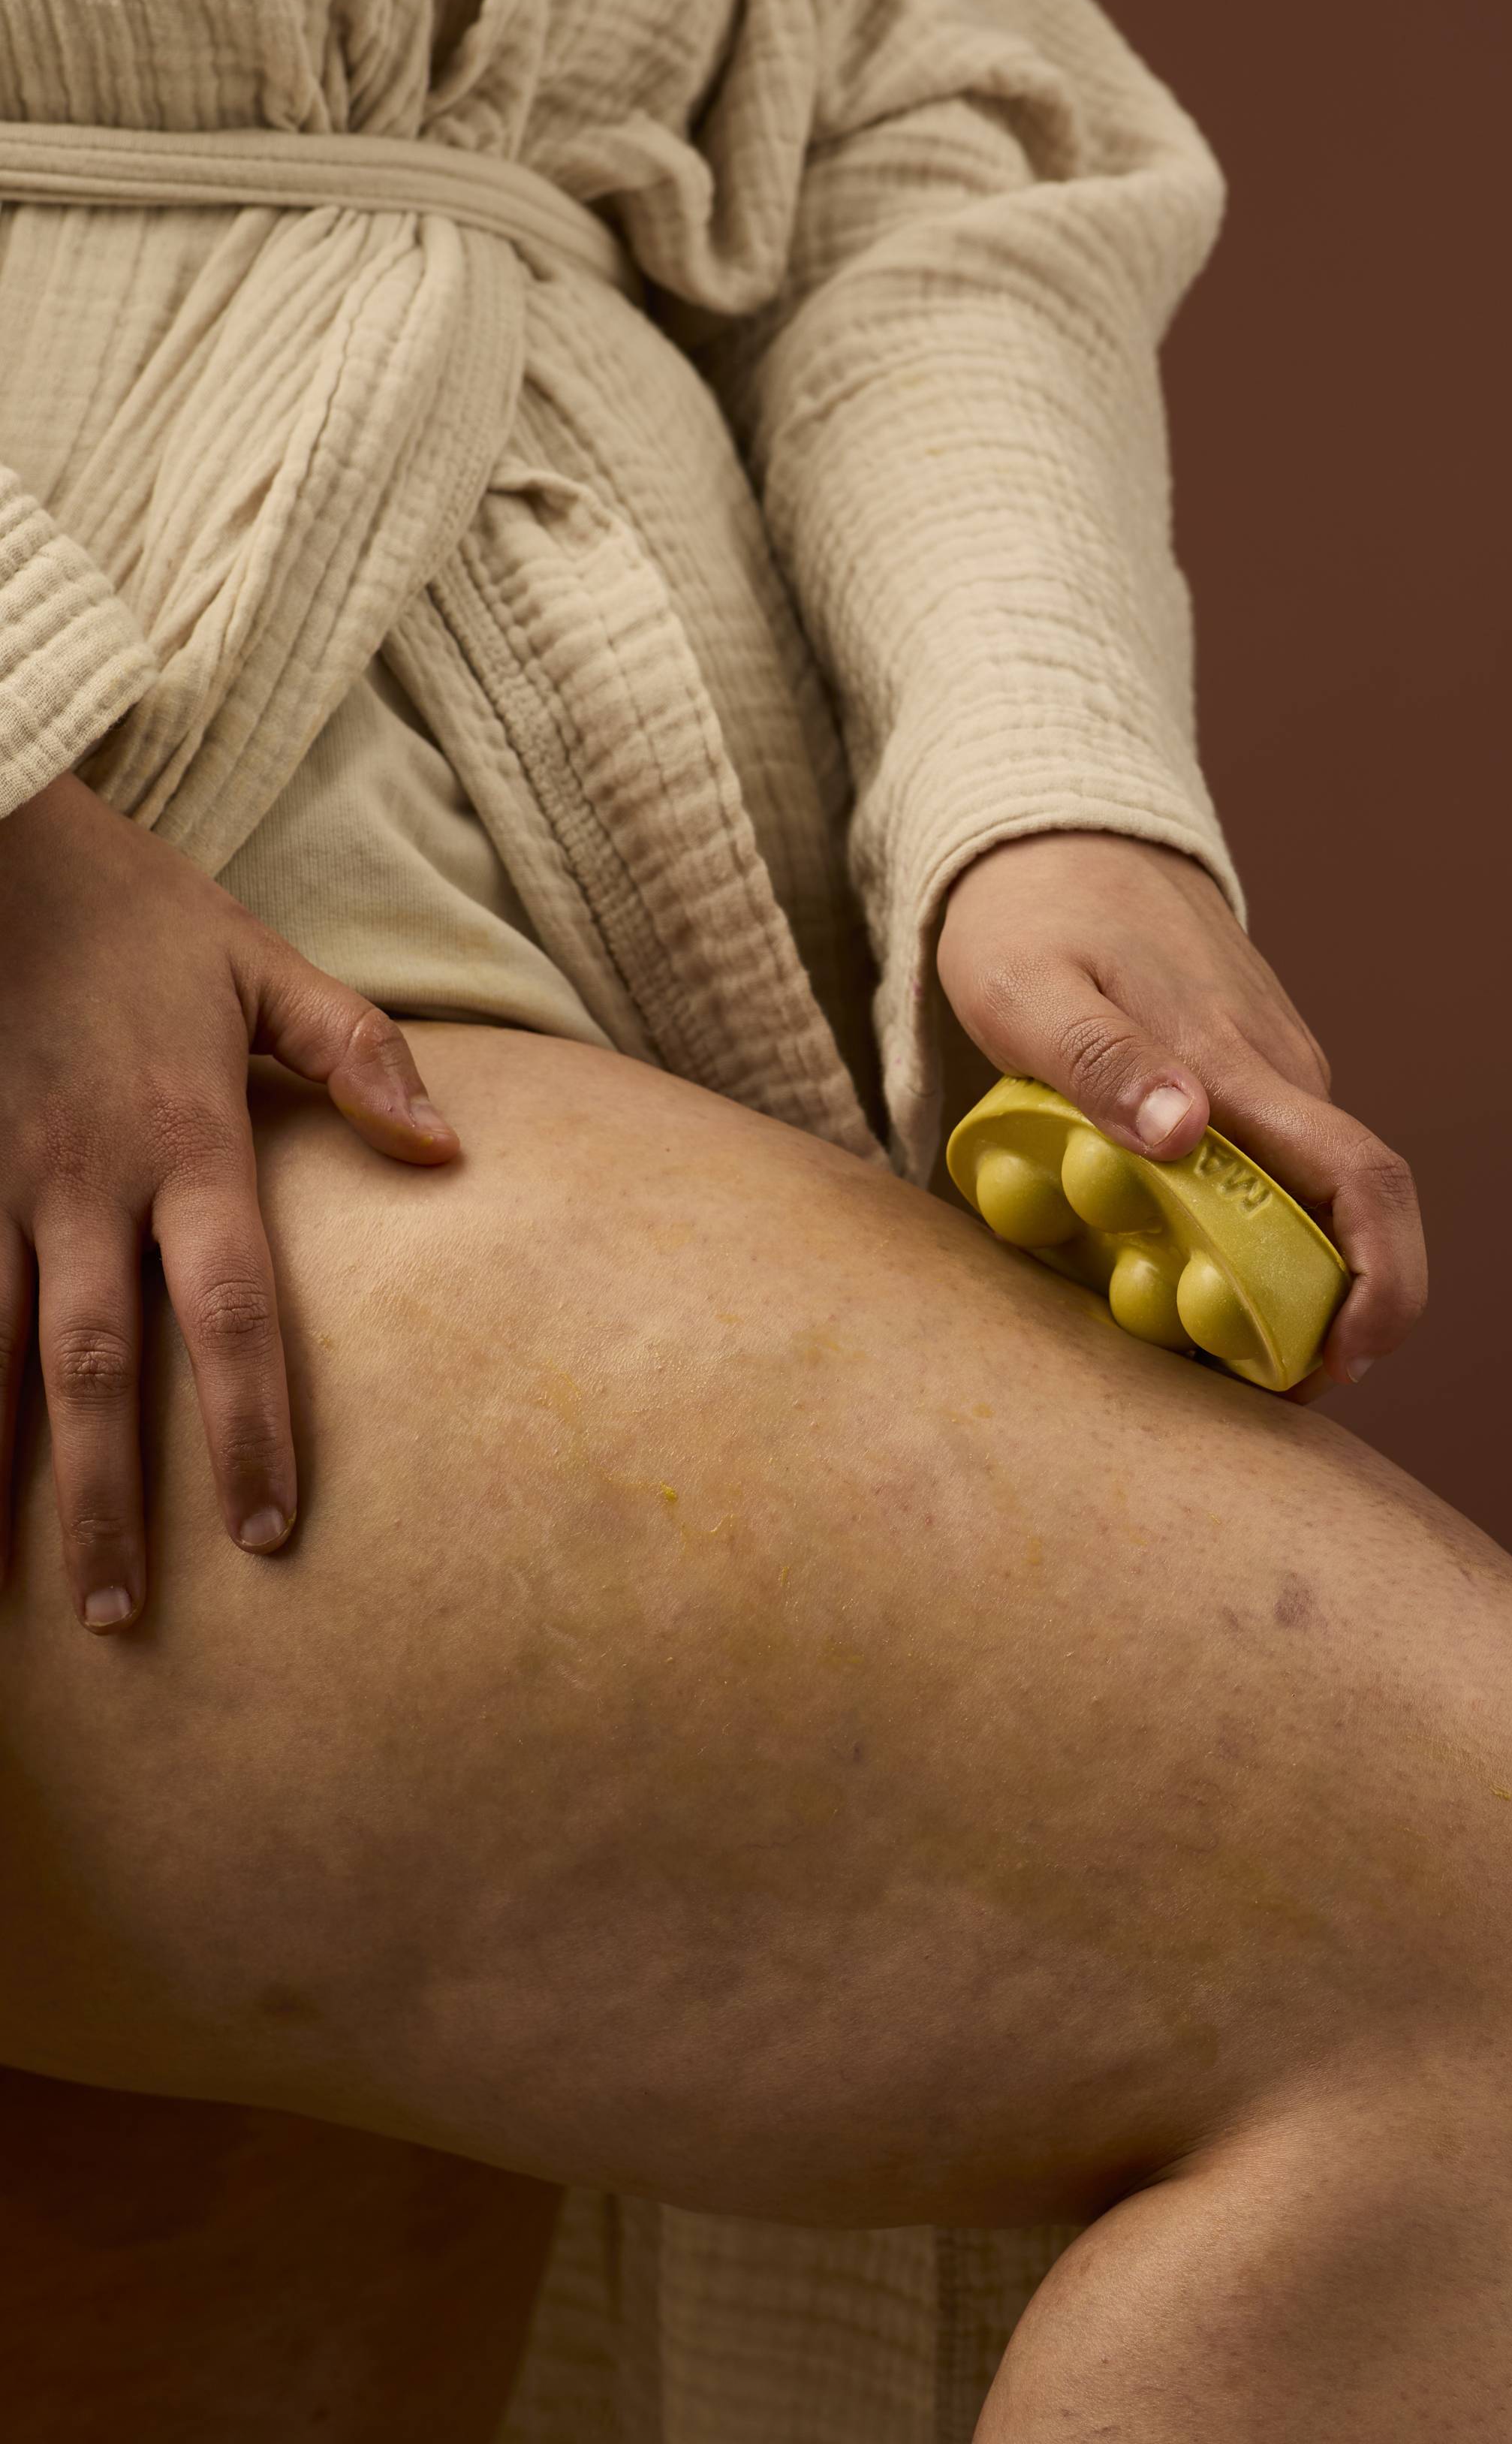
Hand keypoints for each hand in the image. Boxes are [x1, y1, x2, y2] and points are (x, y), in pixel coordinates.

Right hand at [0, 774, 459, 1628]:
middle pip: (98, 1370)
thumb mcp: (264, 964)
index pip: (230, 1311)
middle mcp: (83, 1184)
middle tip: (120, 1617)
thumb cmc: (139, 913)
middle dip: (104, 1500)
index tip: (266, 1534)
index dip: (250, 1426)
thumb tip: (449, 1151)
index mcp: (185, 1141)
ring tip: (9, 1592)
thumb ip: (358, 1057)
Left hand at [936, 831, 1425, 1392]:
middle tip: (1256, 1385)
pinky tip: (1169, 1250)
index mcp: (1235, 1062)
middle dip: (1332, 1315)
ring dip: (1277, 1276)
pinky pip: (1268, 1165)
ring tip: (1190, 1329)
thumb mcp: (1027, 991)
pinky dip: (1242, 1227)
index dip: (1380, 1284)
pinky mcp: (1249, 1070)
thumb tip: (1189, 1135)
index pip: (1361, 1180)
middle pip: (1354, 1211)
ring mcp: (1273, 1069)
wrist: (1057, 832)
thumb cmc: (1027, 917)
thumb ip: (1102, 1064)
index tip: (1339, 1363)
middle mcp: (1279, 1072)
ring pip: (1306, 1196)